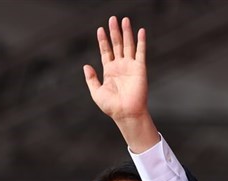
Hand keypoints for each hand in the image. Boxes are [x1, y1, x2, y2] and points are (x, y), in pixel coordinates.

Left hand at [85, 16, 158, 151]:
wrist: (126, 113)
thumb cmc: (111, 106)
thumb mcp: (96, 92)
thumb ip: (91, 79)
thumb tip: (86, 66)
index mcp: (109, 71)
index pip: (106, 51)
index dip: (103, 40)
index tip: (100, 29)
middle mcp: (120, 66)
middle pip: (117, 45)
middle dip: (114, 32)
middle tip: (112, 19)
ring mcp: (130, 66)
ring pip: (128, 45)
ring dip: (126, 33)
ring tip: (124, 20)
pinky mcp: (139, 68)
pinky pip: (140, 52)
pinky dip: (141, 42)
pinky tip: (141, 31)